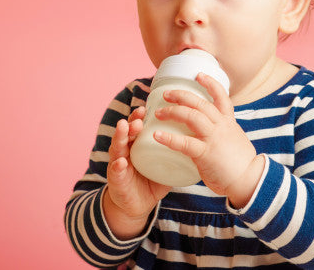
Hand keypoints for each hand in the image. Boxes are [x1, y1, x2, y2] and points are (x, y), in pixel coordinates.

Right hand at [104, 106, 170, 238]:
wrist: (137, 206)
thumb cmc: (150, 182)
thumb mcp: (164, 164)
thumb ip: (176, 152)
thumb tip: (198, 139)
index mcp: (137, 145)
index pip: (137, 126)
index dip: (139, 116)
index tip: (146, 107)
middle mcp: (125, 151)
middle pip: (126, 133)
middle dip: (131, 123)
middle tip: (139, 117)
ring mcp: (119, 164)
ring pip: (117, 147)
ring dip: (121, 137)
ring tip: (125, 128)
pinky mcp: (117, 180)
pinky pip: (115, 172)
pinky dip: (117, 166)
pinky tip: (121, 162)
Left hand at [153, 73, 264, 205]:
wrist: (250, 180)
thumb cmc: (241, 163)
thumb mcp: (235, 139)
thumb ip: (223, 133)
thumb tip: (212, 133)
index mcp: (228, 122)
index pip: (221, 96)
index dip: (210, 83)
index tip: (198, 75)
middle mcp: (221, 125)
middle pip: (200, 103)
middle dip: (181, 95)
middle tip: (166, 94)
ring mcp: (213, 138)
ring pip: (191, 116)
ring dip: (173, 111)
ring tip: (158, 112)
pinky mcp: (205, 153)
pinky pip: (184, 143)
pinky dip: (169, 138)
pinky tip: (156, 135)